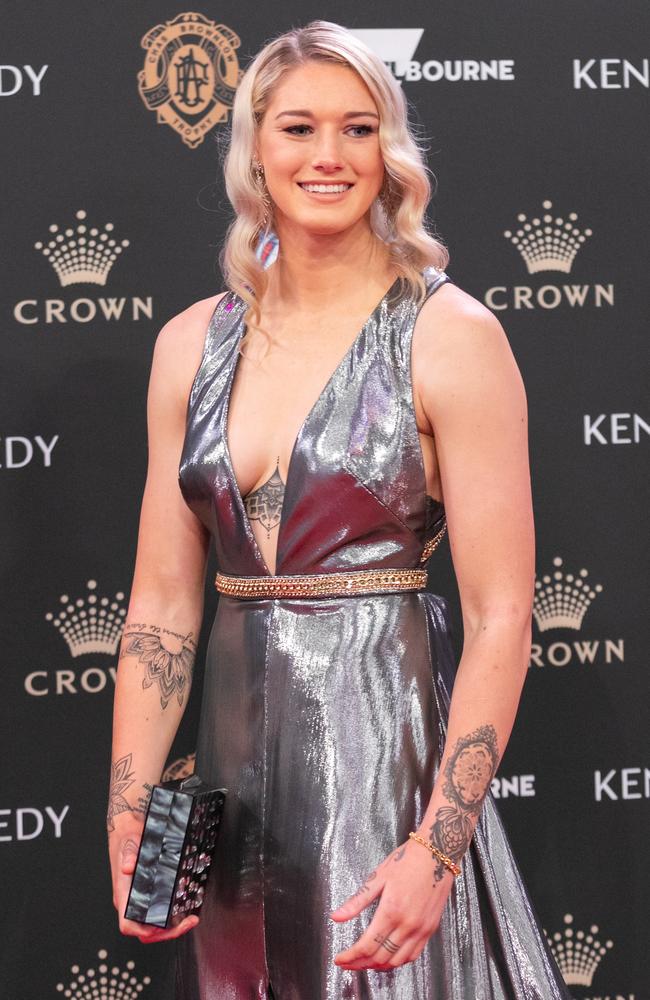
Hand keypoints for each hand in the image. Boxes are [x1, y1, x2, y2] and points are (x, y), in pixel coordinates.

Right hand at [108, 818, 199, 943]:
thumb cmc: (127, 837)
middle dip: (166, 933)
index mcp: (123, 894)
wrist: (128, 829)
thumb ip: (129, 854)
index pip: (127, 924)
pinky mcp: (147, 895)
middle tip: (188, 923)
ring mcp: (138, 900)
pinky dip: (171, 917)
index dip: (143, 931)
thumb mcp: (130, 842)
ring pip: (151, 926)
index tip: (162, 928)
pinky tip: (184, 910)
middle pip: (144, 931)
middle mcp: (130, 901)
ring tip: (190, 920)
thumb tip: (129, 867)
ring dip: (171, 928)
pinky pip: (157, 913)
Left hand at [330, 836, 455, 970]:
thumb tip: (336, 917)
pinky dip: (397, 962)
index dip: (350, 957)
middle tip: (347, 963)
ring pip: (396, 961)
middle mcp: (407, 925)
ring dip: (378, 966)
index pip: (366, 946)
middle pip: (380, 958)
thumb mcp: (378, 877)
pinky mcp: (430, 929)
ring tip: (363, 962)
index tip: (338, 959)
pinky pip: (412, 955)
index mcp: (391, 911)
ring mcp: (421, 930)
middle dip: (359, 964)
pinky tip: (387, 958)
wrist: (436, 853)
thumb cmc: (406, 861)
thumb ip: (357, 901)